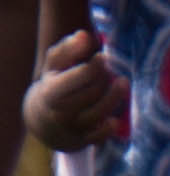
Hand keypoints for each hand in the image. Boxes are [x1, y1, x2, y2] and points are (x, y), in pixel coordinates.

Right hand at [24, 28, 122, 151]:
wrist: (41, 121)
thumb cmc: (54, 84)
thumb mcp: (54, 66)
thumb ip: (68, 48)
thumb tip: (84, 34)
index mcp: (51, 91)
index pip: (79, 77)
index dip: (94, 66)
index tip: (103, 56)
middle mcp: (60, 112)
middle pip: (92, 93)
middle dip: (104, 78)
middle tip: (109, 69)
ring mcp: (72, 128)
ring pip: (99, 113)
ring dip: (114, 97)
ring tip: (123, 82)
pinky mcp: (82, 141)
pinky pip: (99, 137)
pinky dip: (109, 128)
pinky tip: (116, 119)